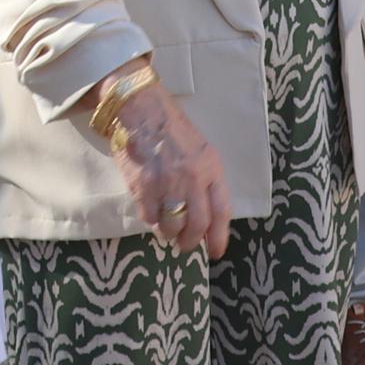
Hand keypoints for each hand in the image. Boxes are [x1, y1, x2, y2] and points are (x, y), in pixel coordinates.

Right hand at [110, 84, 234, 257]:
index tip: (216, 252)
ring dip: (169, 234)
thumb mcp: (201, 153)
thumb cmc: (174, 132)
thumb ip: (206, 181)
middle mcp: (192, 179)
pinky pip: (149, 217)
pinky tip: (152, 214)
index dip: (219, 237)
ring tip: (167, 230)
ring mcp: (167, 184)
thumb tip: (205, 217)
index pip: (221, 211)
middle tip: (185, 246)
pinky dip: (151, 221)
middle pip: (197, 224)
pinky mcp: (143, 186)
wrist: (143, 112)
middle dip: (191, 242)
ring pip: (171, 225)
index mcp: (212, 169)